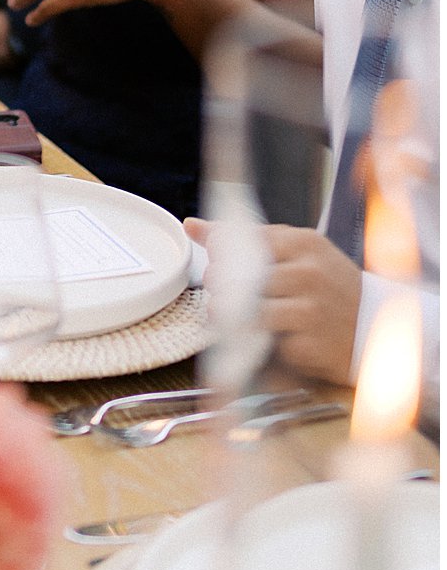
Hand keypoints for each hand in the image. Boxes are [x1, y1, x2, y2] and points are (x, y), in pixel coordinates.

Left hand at [184, 219, 361, 384]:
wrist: (377, 329)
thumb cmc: (330, 287)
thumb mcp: (299, 253)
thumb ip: (250, 239)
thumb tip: (192, 226)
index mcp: (305, 244)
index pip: (247, 240)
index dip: (222, 253)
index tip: (214, 262)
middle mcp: (310, 273)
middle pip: (243, 276)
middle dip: (221, 286)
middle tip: (219, 293)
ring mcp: (312, 310)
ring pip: (251, 310)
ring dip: (232, 317)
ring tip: (230, 318)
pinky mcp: (312, 344)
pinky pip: (268, 341)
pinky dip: (257, 341)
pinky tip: (259, 338)